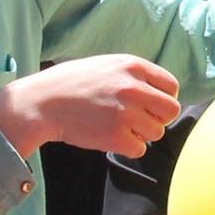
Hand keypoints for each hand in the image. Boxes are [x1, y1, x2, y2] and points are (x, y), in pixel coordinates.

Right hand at [0, 55, 179, 158]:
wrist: (42, 102)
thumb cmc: (71, 84)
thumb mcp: (106, 65)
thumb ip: (134, 75)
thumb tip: (160, 91)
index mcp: (132, 66)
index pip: (172, 86)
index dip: (163, 98)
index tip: (150, 105)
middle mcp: (133, 88)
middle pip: (171, 111)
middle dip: (159, 118)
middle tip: (140, 120)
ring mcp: (126, 113)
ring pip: (157, 133)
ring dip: (142, 134)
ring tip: (119, 127)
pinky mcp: (116, 136)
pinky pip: (140, 149)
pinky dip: (128, 147)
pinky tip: (110, 137)